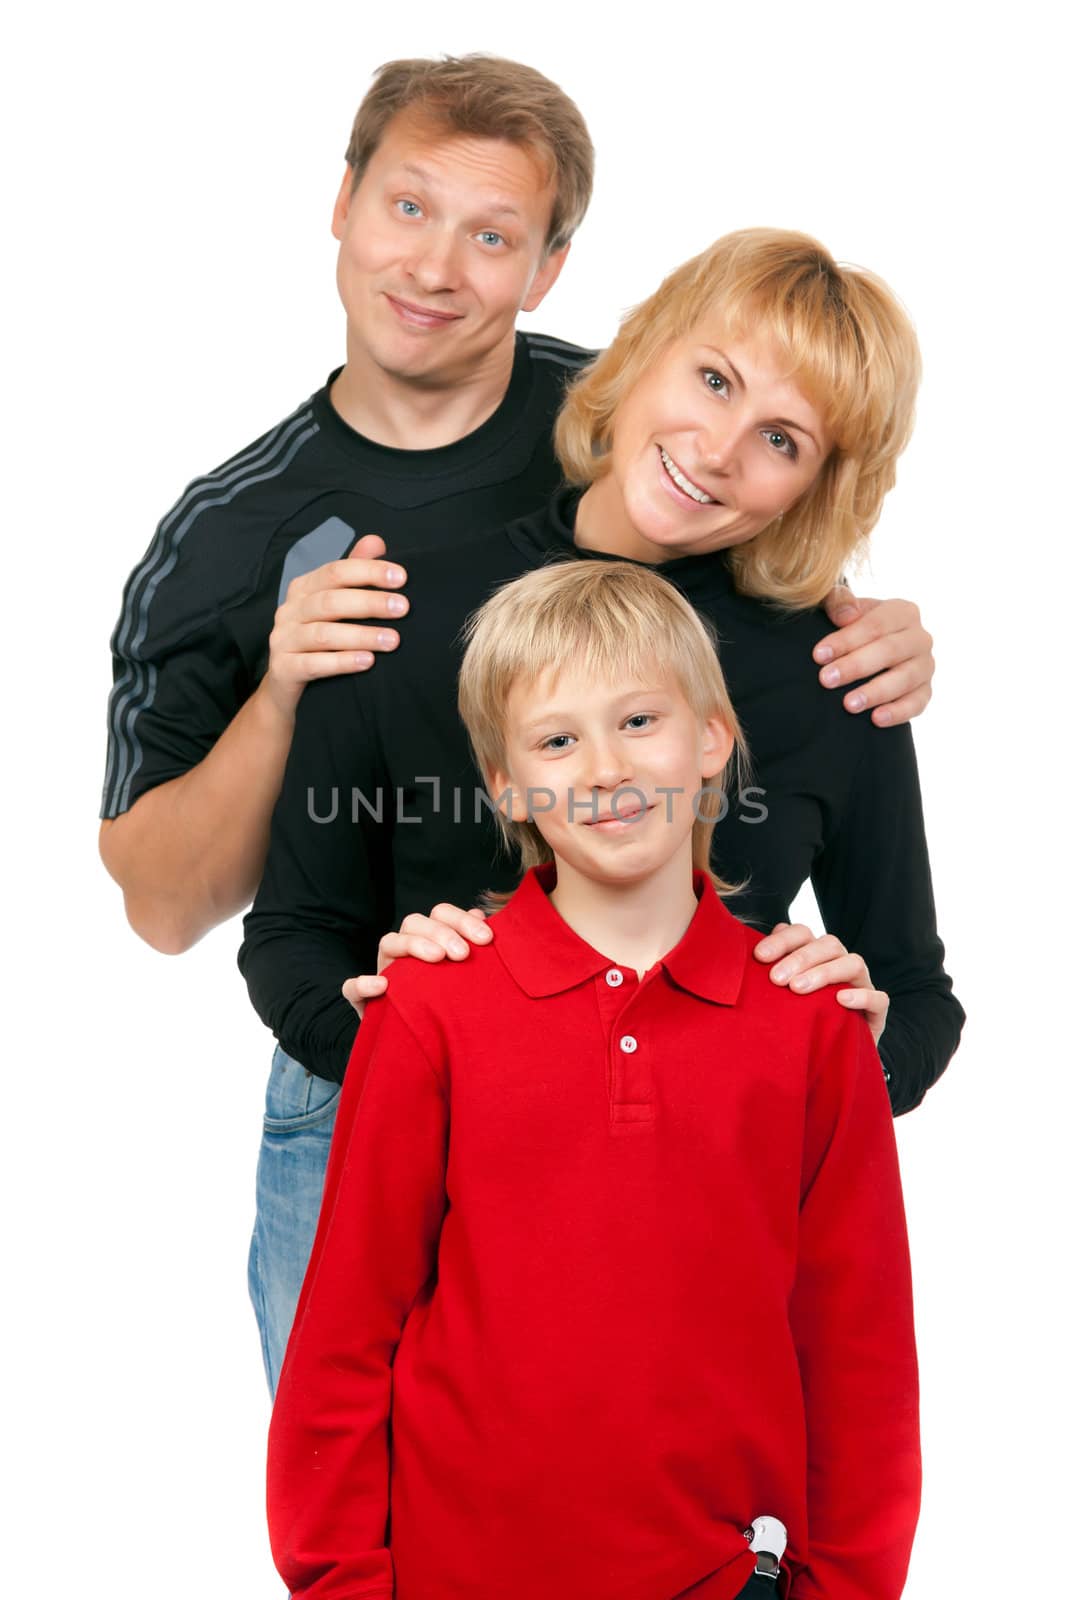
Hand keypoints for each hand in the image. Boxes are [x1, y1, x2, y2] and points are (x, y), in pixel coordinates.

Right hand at [263, 534, 408, 717]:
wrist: (285, 686)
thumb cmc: (317, 641)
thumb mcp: (334, 605)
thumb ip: (354, 574)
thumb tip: (375, 542)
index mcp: (303, 589)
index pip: (335, 572)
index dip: (368, 571)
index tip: (402, 578)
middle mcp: (289, 610)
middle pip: (330, 601)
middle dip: (369, 603)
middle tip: (403, 608)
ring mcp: (283, 640)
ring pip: (323, 634)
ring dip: (361, 636)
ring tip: (392, 640)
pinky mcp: (283, 669)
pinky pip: (313, 664)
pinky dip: (342, 662)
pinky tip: (368, 662)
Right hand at [341, 903, 493, 1019]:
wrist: (419, 1046)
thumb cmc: (448, 1005)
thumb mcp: (464, 977)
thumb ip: (470, 946)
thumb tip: (480, 914)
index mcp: (429, 940)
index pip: (440, 915)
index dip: (462, 920)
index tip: (487, 938)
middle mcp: (404, 950)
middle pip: (414, 923)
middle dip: (441, 932)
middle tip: (463, 954)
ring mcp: (382, 971)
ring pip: (388, 943)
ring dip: (412, 945)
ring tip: (437, 958)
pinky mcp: (364, 1000)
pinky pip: (352, 987)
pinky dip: (363, 984)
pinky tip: (383, 986)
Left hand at [753, 922, 888, 1045]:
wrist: (829, 1056)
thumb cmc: (799, 1020)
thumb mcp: (780, 998)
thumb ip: (770, 975)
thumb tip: (748, 959)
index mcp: (816, 954)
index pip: (802, 933)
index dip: (782, 941)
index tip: (759, 956)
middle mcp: (840, 963)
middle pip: (828, 944)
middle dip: (800, 958)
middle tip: (776, 978)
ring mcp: (861, 985)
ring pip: (853, 964)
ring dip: (824, 973)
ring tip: (798, 989)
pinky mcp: (877, 1011)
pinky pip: (879, 998)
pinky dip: (862, 996)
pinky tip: (841, 1000)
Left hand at [814, 588, 934, 727]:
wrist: (867, 652)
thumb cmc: (852, 628)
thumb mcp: (842, 609)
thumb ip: (839, 602)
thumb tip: (844, 615)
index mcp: (902, 612)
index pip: (875, 624)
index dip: (846, 639)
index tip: (819, 655)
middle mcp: (920, 638)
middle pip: (889, 651)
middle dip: (855, 666)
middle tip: (826, 680)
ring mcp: (925, 666)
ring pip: (904, 679)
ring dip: (875, 692)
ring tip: (848, 704)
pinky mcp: (925, 691)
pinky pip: (917, 703)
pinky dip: (898, 712)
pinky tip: (876, 719)